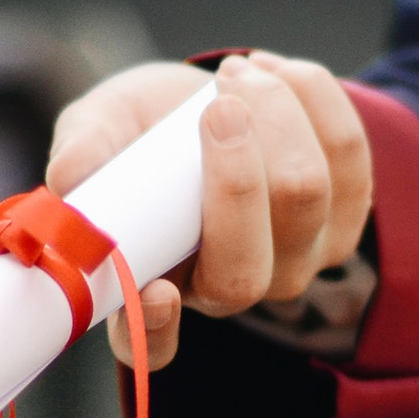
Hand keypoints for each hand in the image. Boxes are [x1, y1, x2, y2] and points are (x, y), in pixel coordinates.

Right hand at [46, 52, 372, 369]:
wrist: (209, 97)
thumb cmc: (143, 128)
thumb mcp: (100, 128)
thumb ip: (84, 151)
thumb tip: (70, 178)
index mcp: (155, 288)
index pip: (153, 344)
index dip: (156, 330)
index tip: (156, 292)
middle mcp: (230, 290)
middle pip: (247, 267)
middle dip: (237, 175)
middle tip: (216, 105)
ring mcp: (297, 260)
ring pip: (305, 196)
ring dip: (275, 114)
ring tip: (234, 73)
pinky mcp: (346, 215)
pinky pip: (348, 154)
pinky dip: (313, 98)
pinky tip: (274, 72)